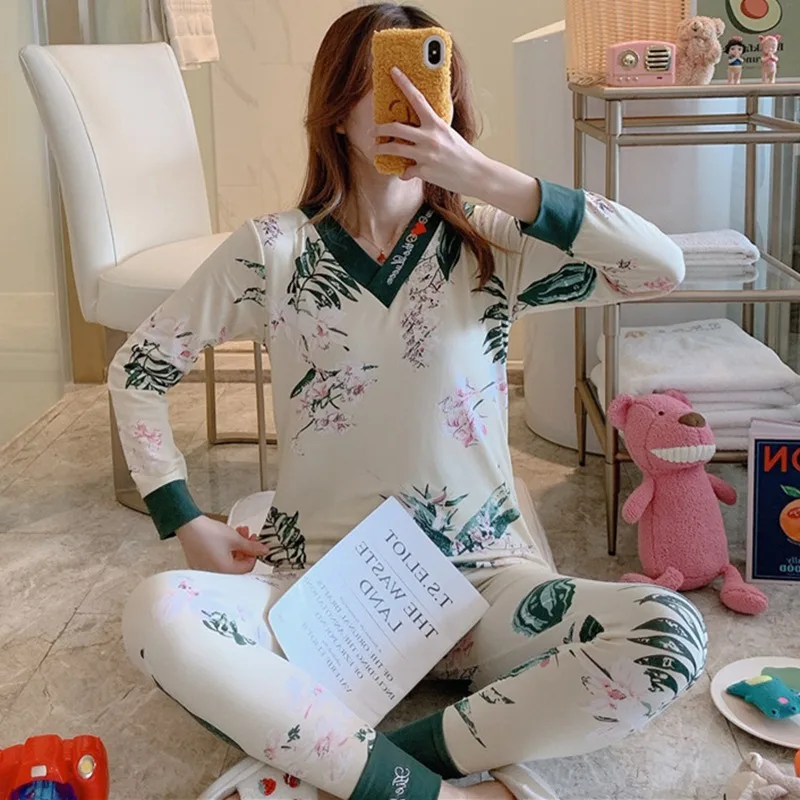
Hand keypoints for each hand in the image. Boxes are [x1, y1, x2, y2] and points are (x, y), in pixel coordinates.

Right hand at [176, 516, 269, 573]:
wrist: (188, 526)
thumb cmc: (209, 533)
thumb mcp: (236, 539)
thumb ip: (252, 546)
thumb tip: (264, 550)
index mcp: (225, 571)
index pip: (247, 567)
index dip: (254, 554)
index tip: (256, 543)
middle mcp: (215, 574)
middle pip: (237, 565)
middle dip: (245, 549)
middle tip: (247, 536)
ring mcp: (206, 570)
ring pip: (228, 561)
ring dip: (236, 547)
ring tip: (238, 532)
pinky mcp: (200, 564)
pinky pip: (217, 560)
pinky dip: (225, 551)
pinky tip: (226, 538)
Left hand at [373, 67, 487, 194]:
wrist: (476, 174)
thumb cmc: (463, 154)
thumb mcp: (449, 134)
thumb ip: (432, 130)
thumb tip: (418, 128)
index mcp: (436, 124)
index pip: (417, 98)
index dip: (404, 83)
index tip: (393, 72)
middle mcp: (429, 138)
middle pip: (396, 128)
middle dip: (380, 129)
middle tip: (372, 131)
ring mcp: (426, 155)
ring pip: (395, 149)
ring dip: (381, 149)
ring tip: (374, 149)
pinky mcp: (425, 171)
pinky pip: (406, 171)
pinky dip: (404, 173)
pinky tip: (405, 173)